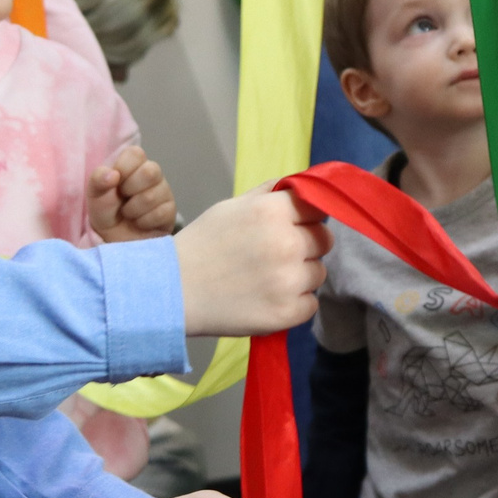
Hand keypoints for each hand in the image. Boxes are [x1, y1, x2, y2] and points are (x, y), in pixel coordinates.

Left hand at [88, 144, 176, 241]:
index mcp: (133, 165)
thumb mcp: (95, 196)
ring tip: (129, 214)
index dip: (123, 167)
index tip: (114, 182)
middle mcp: (152, 175)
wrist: (116, 242)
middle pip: (151, 171)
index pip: (136, 153)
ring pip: (153, 195)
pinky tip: (140, 223)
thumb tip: (113, 174)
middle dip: (130, 189)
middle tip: (123, 199)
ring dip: (133, 210)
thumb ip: (98, 180)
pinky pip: (160, 213)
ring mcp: (164, 192)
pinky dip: (143, 222)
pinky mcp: (170, 211)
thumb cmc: (107, 213)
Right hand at [173, 185, 331, 337]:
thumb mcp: (231, 207)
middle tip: (276, 254)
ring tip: (267, 279)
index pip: (317, 207)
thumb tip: (301, 185)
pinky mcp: (288, 312)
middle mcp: (286, 243)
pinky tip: (268, 299)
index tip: (293, 225)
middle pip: (324, 240)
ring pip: (318, 273)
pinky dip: (294, 304)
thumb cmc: (202, 245)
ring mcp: (289, 281)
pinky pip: (310, 305)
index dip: (306, 217)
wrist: (173, 292)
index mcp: (273, 212)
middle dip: (306, 245)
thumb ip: (270, 194)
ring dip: (300, 276)